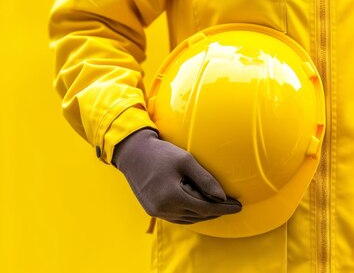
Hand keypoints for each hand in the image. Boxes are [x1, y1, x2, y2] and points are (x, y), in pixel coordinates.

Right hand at [112, 128, 241, 223]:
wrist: (132, 153)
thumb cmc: (160, 153)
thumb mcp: (186, 160)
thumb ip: (205, 180)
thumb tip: (222, 197)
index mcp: (173, 196)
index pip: (206, 208)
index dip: (224, 208)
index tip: (239, 206)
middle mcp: (163, 208)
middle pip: (198, 215)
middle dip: (216, 211)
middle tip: (231, 205)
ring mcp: (156, 211)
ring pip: (187, 219)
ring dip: (203, 214)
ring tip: (216, 206)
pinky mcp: (151, 209)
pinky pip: (176, 217)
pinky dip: (189, 214)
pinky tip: (197, 207)